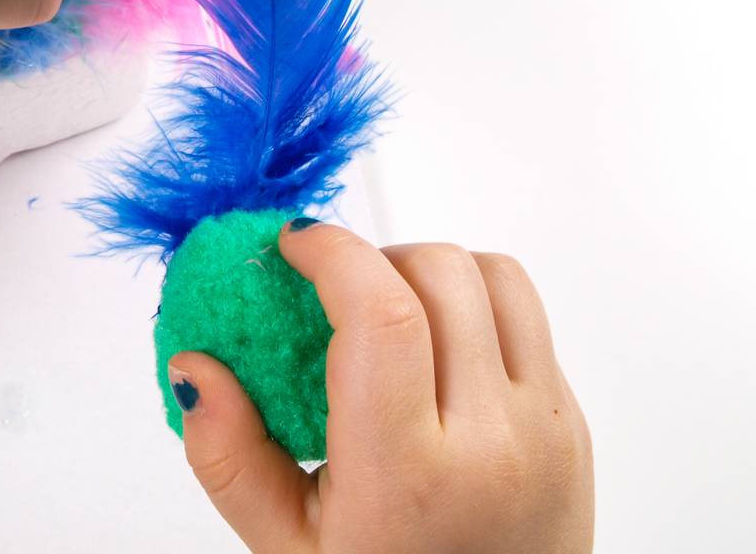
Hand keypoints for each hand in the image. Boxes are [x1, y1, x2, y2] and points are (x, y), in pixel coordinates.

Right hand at [168, 221, 593, 553]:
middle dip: (373, 257)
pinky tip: (435, 355)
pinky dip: (474, 309)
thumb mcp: (287, 547)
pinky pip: (528, 319)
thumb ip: (228, 459)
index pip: (382, 313)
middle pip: (439, 274)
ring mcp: (546, 430)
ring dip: (431, 272)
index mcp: (410, 474)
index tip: (293, 243)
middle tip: (330, 290)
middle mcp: (493, 443)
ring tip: (388, 313)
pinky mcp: (574, 424)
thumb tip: (193, 369)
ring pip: (496, 277)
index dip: (332, 250)